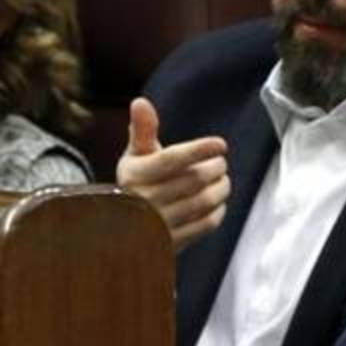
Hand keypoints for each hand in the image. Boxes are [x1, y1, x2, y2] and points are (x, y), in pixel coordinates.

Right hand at [117, 98, 229, 251]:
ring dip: (220, 188)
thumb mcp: (135, 155)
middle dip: (214, 168)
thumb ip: (142, 129)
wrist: (123, 226)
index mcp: (134, 175)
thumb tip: (140, 102)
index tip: (220, 144)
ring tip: (222, 180)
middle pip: (193, 179)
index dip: (199, 149)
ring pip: (202, 201)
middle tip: (220, 163)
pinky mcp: (171, 244)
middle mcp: (143, 201)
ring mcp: (158, 225)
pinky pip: (205, 225)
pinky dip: (217, 212)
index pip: (172, 159)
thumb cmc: (136, 182)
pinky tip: (217, 203)